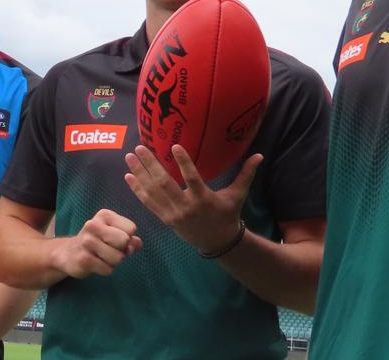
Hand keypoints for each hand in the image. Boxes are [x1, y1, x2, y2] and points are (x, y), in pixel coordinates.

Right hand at [49, 208, 141, 278]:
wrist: (68, 253)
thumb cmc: (97, 241)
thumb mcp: (113, 233)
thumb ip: (130, 237)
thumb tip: (137, 244)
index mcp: (104, 215)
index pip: (131, 228)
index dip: (128, 238)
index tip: (116, 239)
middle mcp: (93, 225)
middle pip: (124, 241)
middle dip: (122, 250)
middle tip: (110, 249)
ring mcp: (86, 242)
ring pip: (118, 258)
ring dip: (113, 262)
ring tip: (102, 257)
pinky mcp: (83, 259)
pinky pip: (108, 269)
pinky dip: (106, 270)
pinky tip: (96, 264)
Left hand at [124, 144, 262, 254]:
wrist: (218, 242)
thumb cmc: (228, 214)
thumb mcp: (237, 195)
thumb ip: (246, 174)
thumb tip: (260, 155)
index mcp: (204, 199)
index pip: (192, 179)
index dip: (183, 163)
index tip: (174, 146)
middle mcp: (186, 207)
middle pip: (164, 184)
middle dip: (150, 166)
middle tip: (140, 148)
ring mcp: (173, 214)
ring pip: (153, 193)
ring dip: (139, 174)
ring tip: (129, 157)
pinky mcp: (165, 219)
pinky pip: (148, 203)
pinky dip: (137, 190)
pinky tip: (128, 176)